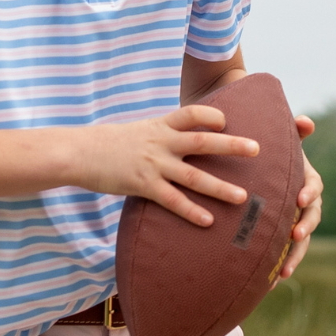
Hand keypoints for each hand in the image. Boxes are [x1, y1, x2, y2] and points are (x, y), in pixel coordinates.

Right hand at [66, 104, 260, 227]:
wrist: (78, 153)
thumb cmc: (108, 144)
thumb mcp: (138, 132)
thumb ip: (161, 137)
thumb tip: (179, 142)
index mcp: (160, 126)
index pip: (191, 114)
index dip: (211, 116)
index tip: (228, 121)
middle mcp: (160, 143)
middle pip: (202, 141)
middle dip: (231, 145)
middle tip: (257, 149)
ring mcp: (153, 164)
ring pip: (193, 175)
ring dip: (220, 187)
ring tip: (243, 197)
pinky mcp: (143, 185)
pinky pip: (172, 201)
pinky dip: (192, 211)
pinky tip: (208, 221)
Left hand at [280, 114, 322, 277]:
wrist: (255, 168)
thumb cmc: (270, 151)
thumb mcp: (281, 139)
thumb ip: (293, 130)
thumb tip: (306, 121)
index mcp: (306, 181)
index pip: (314, 187)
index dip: (309, 192)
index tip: (300, 199)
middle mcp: (304, 204)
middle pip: (311, 219)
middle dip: (304, 228)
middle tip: (295, 235)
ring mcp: (294, 222)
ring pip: (299, 243)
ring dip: (293, 257)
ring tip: (282, 272)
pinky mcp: (281, 237)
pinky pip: (283, 254)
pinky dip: (277, 268)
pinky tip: (267, 285)